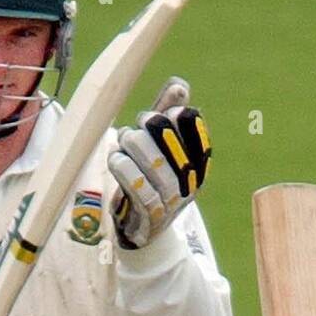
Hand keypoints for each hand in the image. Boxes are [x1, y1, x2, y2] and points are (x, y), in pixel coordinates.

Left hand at [108, 80, 211, 249]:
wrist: (145, 228)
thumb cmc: (152, 179)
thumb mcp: (163, 147)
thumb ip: (169, 116)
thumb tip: (180, 87)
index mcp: (200, 159)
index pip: (189, 119)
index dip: (169, 112)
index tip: (158, 118)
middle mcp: (191, 178)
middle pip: (162, 132)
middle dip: (143, 124)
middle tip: (134, 130)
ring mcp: (172, 198)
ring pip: (145, 153)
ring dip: (127, 143)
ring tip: (122, 145)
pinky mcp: (151, 212)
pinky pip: (133, 179)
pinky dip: (119, 163)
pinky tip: (115, 159)